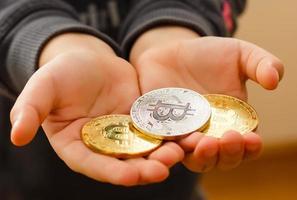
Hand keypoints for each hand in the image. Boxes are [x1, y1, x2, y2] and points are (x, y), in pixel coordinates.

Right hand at [10, 33, 182, 185]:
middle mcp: (102, 146)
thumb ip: (30, 110)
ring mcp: (124, 135)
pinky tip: (186, 134)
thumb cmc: (62, 73)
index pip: (92, 165)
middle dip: (144, 169)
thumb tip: (15, 136)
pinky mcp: (141, 122)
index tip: (130, 177)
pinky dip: (170, 135)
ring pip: (144, 150)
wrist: (89, 60)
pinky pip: (157, 131)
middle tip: (164, 169)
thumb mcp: (44, 87)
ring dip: (162, 154)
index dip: (110, 173)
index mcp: (76, 145)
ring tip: (179, 152)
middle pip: (123, 163)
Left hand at [130, 26, 283, 171]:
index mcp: (233, 123)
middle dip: (226, 154)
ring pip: (193, 159)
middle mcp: (210, 135)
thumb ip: (261, 64)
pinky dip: (168, 150)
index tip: (252, 138)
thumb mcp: (240, 55)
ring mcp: (185, 136)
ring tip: (201, 143)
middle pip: (221, 158)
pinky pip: (164, 147)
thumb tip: (275, 81)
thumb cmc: (209, 55)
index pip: (246, 146)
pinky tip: (172, 144)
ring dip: (200, 157)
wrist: (173, 52)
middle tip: (226, 140)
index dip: (250, 147)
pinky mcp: (162, 132)